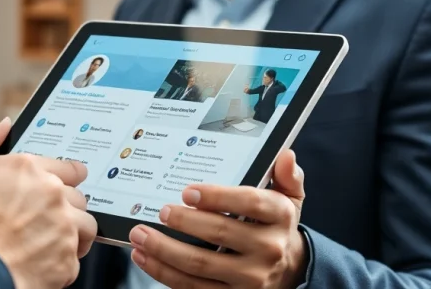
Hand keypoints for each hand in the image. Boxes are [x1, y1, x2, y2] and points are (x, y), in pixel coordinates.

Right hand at [0, 153, 96, 288]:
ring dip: (73, 234)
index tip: (72, 180)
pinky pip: (74, 259)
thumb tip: (0, 177)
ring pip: (86, 226)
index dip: (69, 176)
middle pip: (77, 197)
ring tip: (53, 245)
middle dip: (66, 208)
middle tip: (48, 220)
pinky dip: (62, 263)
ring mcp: (64, 226)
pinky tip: (42, 265)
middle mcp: (50, 193)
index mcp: (26, 169)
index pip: (65, 166)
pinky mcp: (67, 259)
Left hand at [130, 149, 307, 287]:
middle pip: (220, 233)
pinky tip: (145, 257)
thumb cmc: (276, 225)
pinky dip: (164, 273)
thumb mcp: (290, 199)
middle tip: (160, 211)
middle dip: (184, 222)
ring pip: (200, 265)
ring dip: (164, 250)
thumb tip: (285, 155)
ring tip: (140, 234)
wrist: (291, 270)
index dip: (217, 196)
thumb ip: (287, 176)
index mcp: (280, 217)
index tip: (187, 192)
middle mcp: (268, 248)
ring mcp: (250, 278)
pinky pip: (193, 287)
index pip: (249, 202)